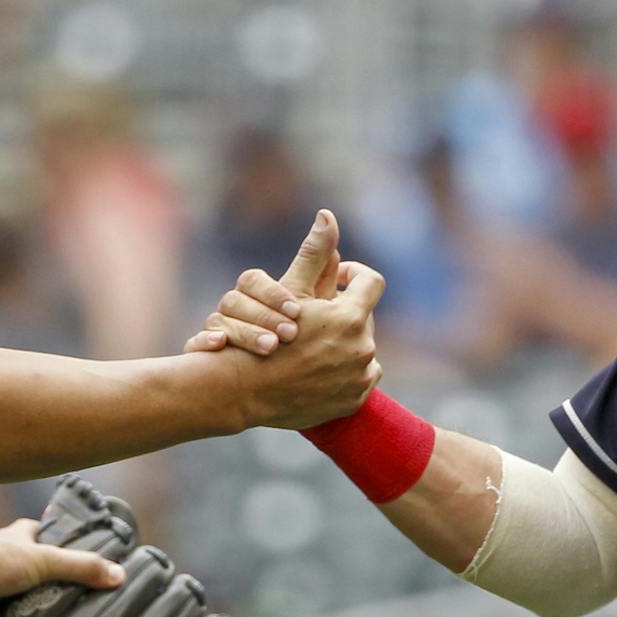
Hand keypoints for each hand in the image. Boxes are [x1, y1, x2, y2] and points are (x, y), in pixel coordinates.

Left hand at [0, 516, 125, 616]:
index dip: (54, 545)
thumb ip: (82, 568)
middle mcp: (0, 568)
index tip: (74, 559)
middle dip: (40, 595)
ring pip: (5, 612)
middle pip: (26, 581)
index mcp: (17, 544)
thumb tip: (120, 577)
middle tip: (66, 613)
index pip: (39, 538)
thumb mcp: (47, 559)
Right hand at [186, 209, 341, 356]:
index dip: (273, 292)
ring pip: (216, 321)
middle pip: (234, 299)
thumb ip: (315, 261)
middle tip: (291, 332)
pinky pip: (194, 344)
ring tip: (270, 347)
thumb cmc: (286, 335)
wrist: (250, 385)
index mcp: (250, 294)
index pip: (252, 280)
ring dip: (245, 333)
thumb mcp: (304, 297)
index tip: (297, 309)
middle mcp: (229, 311)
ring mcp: (214, 332)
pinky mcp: (205, 358)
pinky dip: (205, 342)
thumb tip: (328, 216)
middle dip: (265, 315)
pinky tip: (220, 347)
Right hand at [234, 260, 384, 428]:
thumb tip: (327, 215)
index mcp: (351, 317)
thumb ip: (314, 254)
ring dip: (344, 343)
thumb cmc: (263, 335)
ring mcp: (360, 378)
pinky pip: (360, 379)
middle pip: (362, 318)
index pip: (371, 282)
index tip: (338, 279)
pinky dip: (345, 372)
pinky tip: (320, 369)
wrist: (245, 392)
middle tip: (316, 317)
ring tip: (316, 343)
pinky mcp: (354, 400)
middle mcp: (363, 348)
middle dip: (343, 314)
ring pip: (362, 349)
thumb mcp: (290, 291)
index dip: (354, 275)